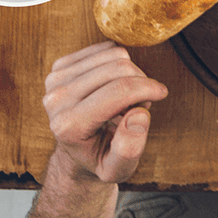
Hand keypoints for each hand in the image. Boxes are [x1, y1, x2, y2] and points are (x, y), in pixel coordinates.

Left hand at [41, 42, 167, 184]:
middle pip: (118, 68)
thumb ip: (130, 148)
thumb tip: (139, 114)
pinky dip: (118, 63)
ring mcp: (55, 81)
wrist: (75, 151)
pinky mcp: (59, 67)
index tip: (161, 93)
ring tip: (126, 96)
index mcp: (68, 126)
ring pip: (113, 54)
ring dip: (130, 72)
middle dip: (141, 82)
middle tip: (140, 103)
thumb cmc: (100, 157)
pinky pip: (104, 48)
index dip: (148, 88)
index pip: (118, 91)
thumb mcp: (118, 169)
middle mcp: (56, 101)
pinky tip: (114, 83)